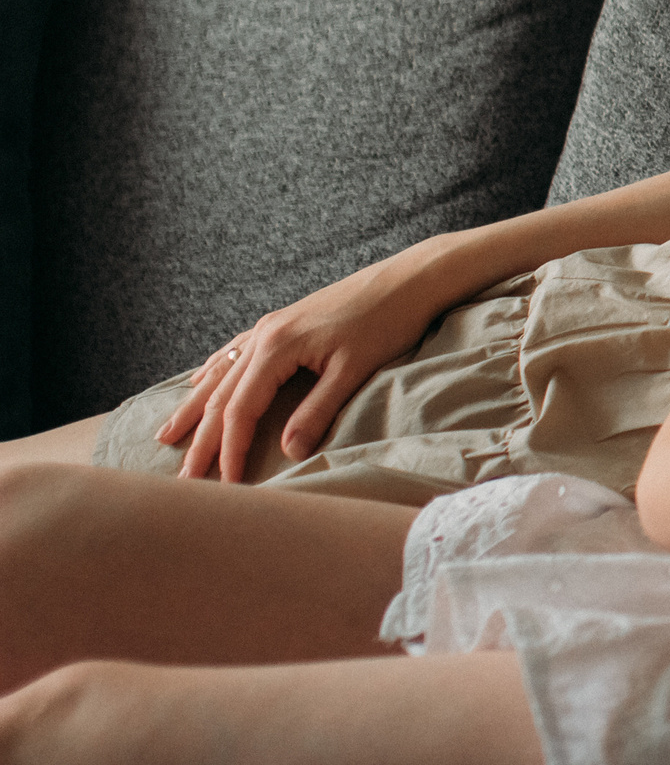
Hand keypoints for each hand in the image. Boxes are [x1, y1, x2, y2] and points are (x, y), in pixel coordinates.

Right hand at [156, 240, 457, 482]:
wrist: (408, 279)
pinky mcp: (283, 322)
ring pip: (221, 373)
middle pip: (221, 394)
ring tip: (167, 436)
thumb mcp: (353, 370)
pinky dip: (213, 373)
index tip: (226, 485)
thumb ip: (318, 411)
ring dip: (195, 407)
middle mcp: (264, 334)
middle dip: (201, 438)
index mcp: (277, 346)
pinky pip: (234, 352)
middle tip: (182, 478)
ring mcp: (270, 325)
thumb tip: (289, 452)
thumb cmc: (387, 322)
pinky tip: (197, 383)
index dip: (230, 450)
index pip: (240, 410)